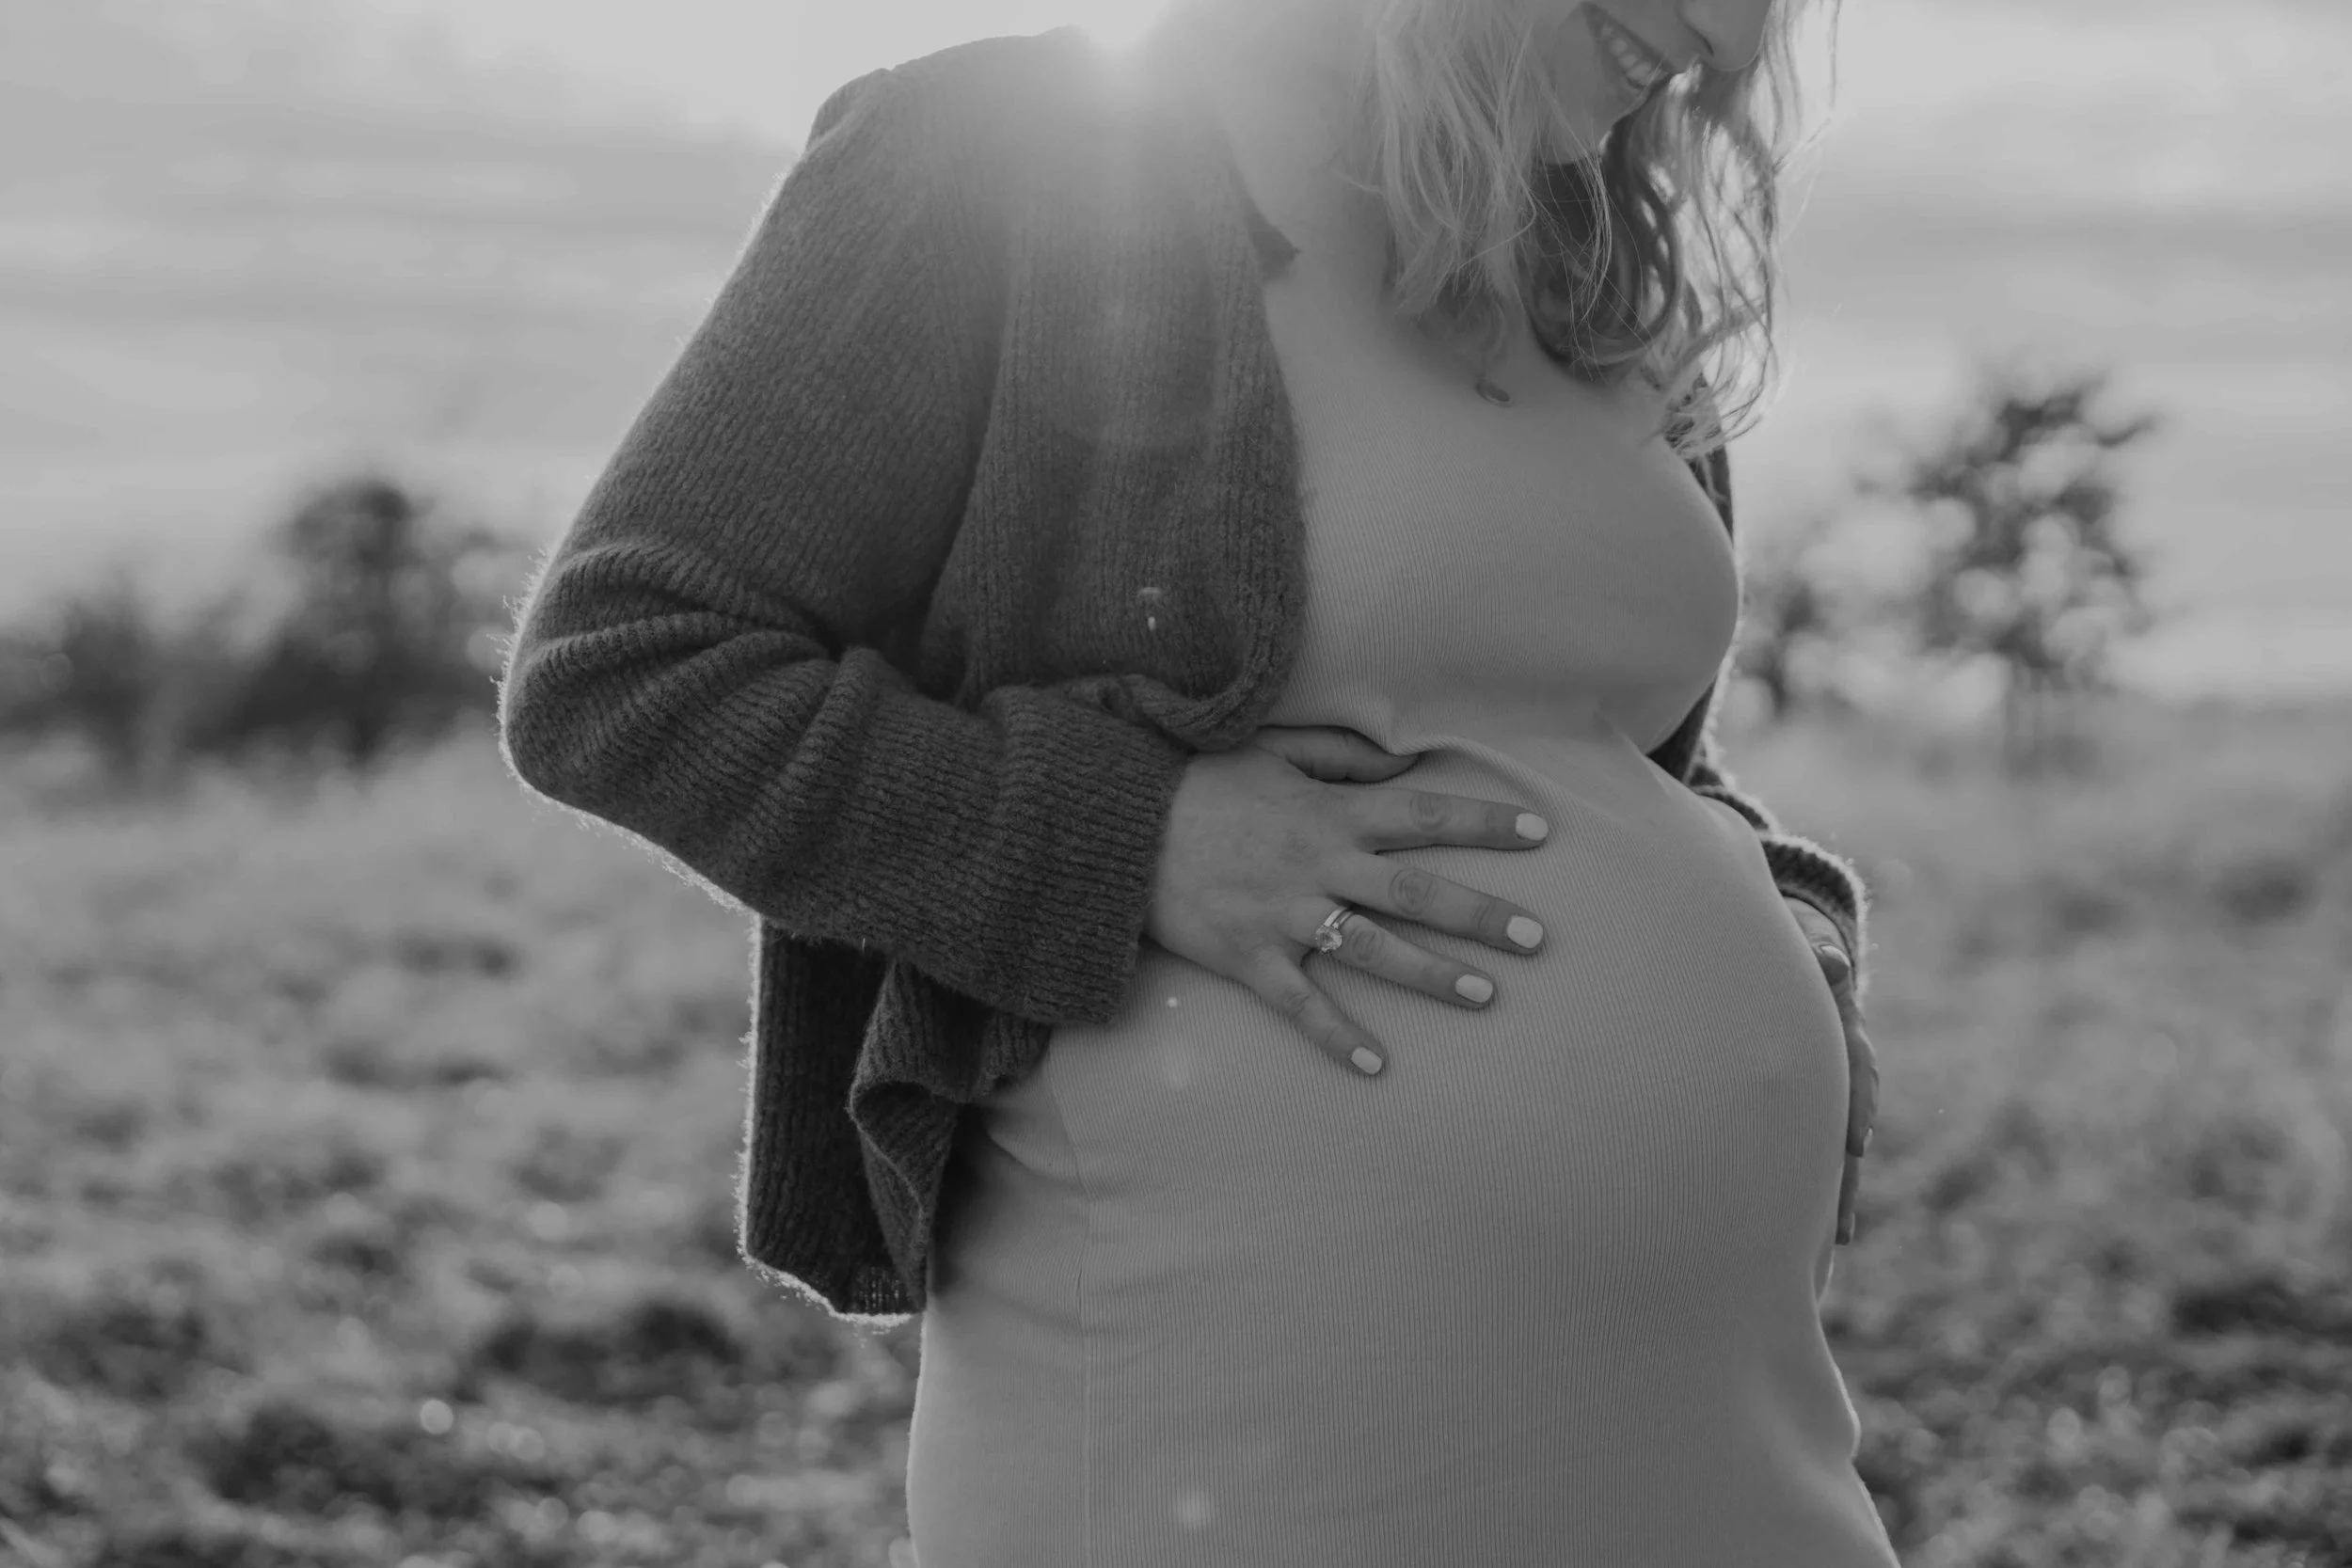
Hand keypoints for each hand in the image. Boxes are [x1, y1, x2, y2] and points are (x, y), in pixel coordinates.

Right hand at [1144, 725, 1553, 1077]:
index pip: (1424, 815)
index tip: (1540, 831)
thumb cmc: (1199, 783)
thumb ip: (1344, 757)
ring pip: (1374, 950)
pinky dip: (1335, 1036)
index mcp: (1331, 814)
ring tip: (1485, 995)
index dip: (1484, 821)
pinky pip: (1299, 1004)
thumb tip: (1407, 760)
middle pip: (1417, 892)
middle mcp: (1320, 866)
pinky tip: (1374, 1064)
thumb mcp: (1274, 751)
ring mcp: (1286, 916)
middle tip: (1537, 937)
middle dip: (1480, 914)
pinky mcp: (1250, 958)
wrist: (1118, 825)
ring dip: (1431, 975)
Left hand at [1783, 897, 1877, 1245]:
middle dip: (1844, 1174)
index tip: (1855, 1142)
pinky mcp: (1811, 1106)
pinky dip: (1815, 1181)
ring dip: (1836, 1191)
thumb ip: (1819, 959)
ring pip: (1835, 1147)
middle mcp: (1846, 1073)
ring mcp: (1830, 1093)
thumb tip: (1829, 959)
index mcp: (1847, 1036)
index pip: (1857, 1075)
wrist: (1807, 960)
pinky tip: (1813, 1224)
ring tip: (1835, 1238)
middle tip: (1840, 1223)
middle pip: (1850, 1127)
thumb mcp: (1810, 952)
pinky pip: (1814, 1146)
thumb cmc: (1800, 957)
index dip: (1857, 1107)